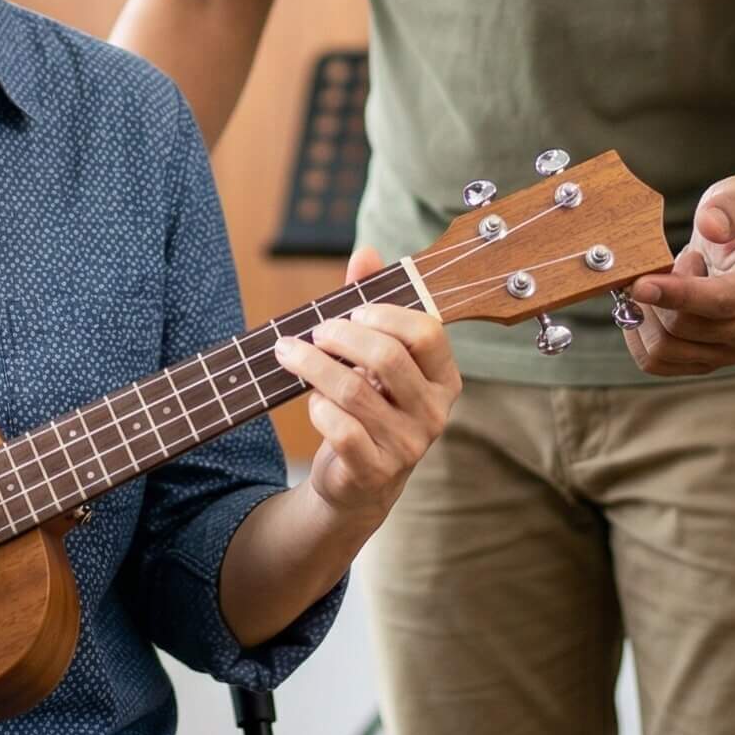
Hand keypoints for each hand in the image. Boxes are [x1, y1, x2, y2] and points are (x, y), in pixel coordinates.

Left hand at [274, 246, 459, 523]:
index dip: (385, 313)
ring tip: (290, 353)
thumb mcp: (373, 354)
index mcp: (443, 378)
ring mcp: (408, 446)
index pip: (426, 332)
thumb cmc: (368, 403)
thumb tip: (366, 253)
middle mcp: (434, 412)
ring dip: (313, 365)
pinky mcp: (375, 471)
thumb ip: (371, 302)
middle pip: (387, 356)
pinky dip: (318, 408)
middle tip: (316, 330)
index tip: (353, 311)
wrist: (356, 481)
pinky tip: (311, 400)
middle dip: (341, 335)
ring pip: (354, 391)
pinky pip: (341, 429)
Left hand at [623, 175, 734, 376]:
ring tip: (664, 282)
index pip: (721, 301)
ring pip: (666, 349)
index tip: (640, 284)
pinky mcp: (706, 360)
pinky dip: (639, 335)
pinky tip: (646, 306)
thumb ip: (729, 205)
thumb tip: (711, 227)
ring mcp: (732, 350)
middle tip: (669, 262)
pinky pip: (657, 361)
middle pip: (685, 326)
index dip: (678, 294)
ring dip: (647, 315)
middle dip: (659, 292)